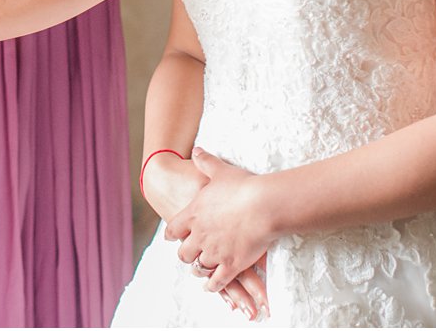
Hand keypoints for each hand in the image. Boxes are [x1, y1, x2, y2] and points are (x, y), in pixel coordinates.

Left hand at [147, 157, 268, 321]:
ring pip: (199, 267)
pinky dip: (212, 285)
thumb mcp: (220, 170)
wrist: (264, 205)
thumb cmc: (243, 186)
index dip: (172, 234)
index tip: (171, 237)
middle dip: (185, 254)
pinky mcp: (231, 265)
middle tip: (187, 254)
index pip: (173, 229)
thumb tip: (197, 149)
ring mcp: (214, 252)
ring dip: (199, 269)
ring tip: (199, 270)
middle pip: (183, 252)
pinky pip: (216, 281)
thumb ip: (205, 162)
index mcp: (193, 214)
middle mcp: (199, 236)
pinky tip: (211, 285)